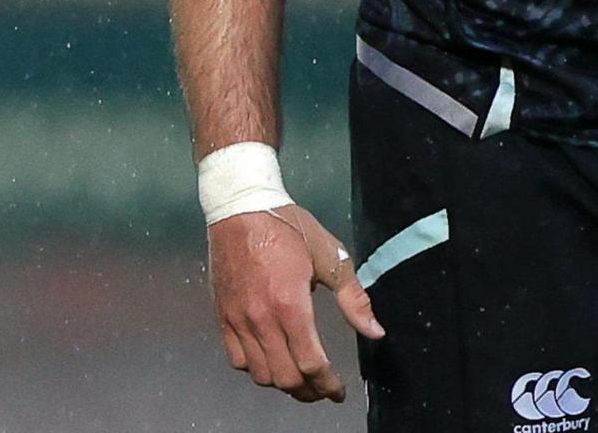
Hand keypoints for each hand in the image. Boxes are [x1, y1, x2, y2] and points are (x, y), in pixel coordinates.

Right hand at [207, 203, 385, 402]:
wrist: (240, 207)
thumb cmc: (287, 226)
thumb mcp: (329, 256)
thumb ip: (353, 298)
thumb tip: (375, 331)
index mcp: (290, 304)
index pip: (311, 364)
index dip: (328, 385)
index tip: (338, 390)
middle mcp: (261, 317)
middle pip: (286, 377)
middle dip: (309, 391)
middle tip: (322, 388)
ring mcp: (238, 318)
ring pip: (260, 374)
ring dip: (283, 383)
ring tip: (299, 377)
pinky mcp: (223, 315)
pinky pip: (236, 359)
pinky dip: (254, 368)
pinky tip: (269, 359)